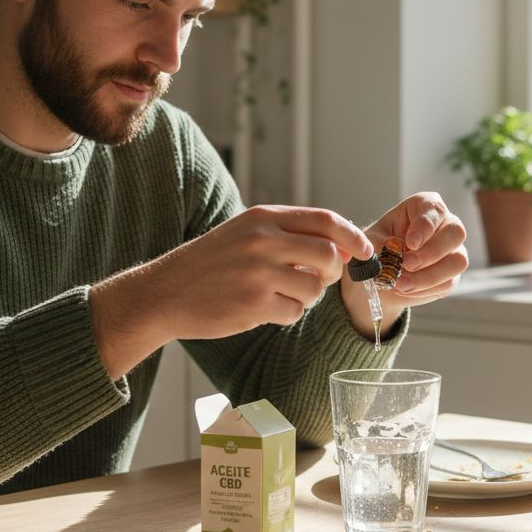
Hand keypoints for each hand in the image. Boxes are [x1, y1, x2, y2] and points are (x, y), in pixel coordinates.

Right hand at [89, 205, 373, 374]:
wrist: (164, 292)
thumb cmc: (210, 263)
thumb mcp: (245, 232)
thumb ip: (288, 233)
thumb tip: (342, 245)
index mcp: (263, 217)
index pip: (325, 220)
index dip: (353, 236)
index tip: (366, 250)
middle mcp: (263, 241)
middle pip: (329, 256)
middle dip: (332, 273)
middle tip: (316, 280)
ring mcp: (258, 273)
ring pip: (315, 289)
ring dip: (305, 297)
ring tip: (278, 295)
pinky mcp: (253, 304)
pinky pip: (294, 312)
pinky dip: (286, 314)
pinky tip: (262, 309)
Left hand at [340, 192, 468, 336]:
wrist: (381, 273)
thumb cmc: (378, 246)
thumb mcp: (371, 240)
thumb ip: (376, 244)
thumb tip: (384, 255)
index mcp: (425, 207)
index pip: (435, 209)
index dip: (425, 226)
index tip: (410, 243)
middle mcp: (446, 225)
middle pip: (455, 233)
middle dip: (431, 252)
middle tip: (407, 264)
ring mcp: (453, 250)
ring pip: (457, 261)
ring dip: (429, 276)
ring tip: (402, 284)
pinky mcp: (452, 274)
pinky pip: (448, 282)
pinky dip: (426, 289)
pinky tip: (407, 289)